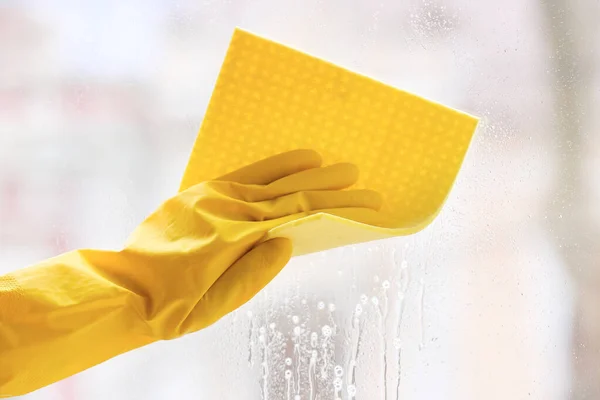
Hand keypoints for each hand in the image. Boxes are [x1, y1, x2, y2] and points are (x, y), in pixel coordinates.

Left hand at [119, 149, 382, 338]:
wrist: (125, 290)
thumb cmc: (171, 307)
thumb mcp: (214, 304)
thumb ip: (252, 273)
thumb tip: (288, 242)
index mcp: (233, 234)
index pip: (297, 213)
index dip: (335, 206)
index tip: (366, 200)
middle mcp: (225, 207)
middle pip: (288, 192)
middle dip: (327, 184)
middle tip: (359, 176)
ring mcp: (211, 197)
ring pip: (267, 180)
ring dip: (302, 170)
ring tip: (330, 162)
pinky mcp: (201, 194)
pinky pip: (242, 174)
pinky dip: (269, 167)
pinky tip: (290, 161)